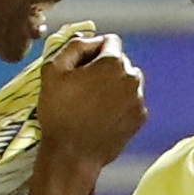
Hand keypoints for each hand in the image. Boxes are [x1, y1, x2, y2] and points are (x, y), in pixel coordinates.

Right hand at [34, 33, 147, 172]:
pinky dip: (120, 105)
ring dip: (114, 86)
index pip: (110, 41)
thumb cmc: (58, 113)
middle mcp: (132, 78)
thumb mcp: (53, 70)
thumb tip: (90, 39)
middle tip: (84, 88)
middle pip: (121, 62)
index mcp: (113, 62)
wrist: (72, 156)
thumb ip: (73, 46)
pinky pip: (131, 102)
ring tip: (93, 103)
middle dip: (105, 68)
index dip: (93, 50)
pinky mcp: (140, 119)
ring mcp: (138, 100)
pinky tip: (102, 116)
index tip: (81, 66)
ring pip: (127, 82)